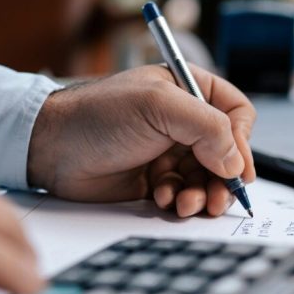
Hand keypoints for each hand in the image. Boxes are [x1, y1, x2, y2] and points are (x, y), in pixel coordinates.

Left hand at [28, 64, 255, 217]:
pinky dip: (178, 201)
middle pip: (226, 153)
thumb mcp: (158, 107)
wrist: (51, 147)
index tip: (238, 168)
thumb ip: (206, 127)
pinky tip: (161, 198)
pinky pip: (182, 194)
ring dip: (202, 194)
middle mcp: (182, 121)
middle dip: (223, 178)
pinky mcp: (153, 179)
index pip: (236, 113)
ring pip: (206, 178)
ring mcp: (168, 151)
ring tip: (185, 203)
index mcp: (188, 90)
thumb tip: (235, 163)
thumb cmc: (98, 114)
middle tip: (217, 199)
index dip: (242, 141)